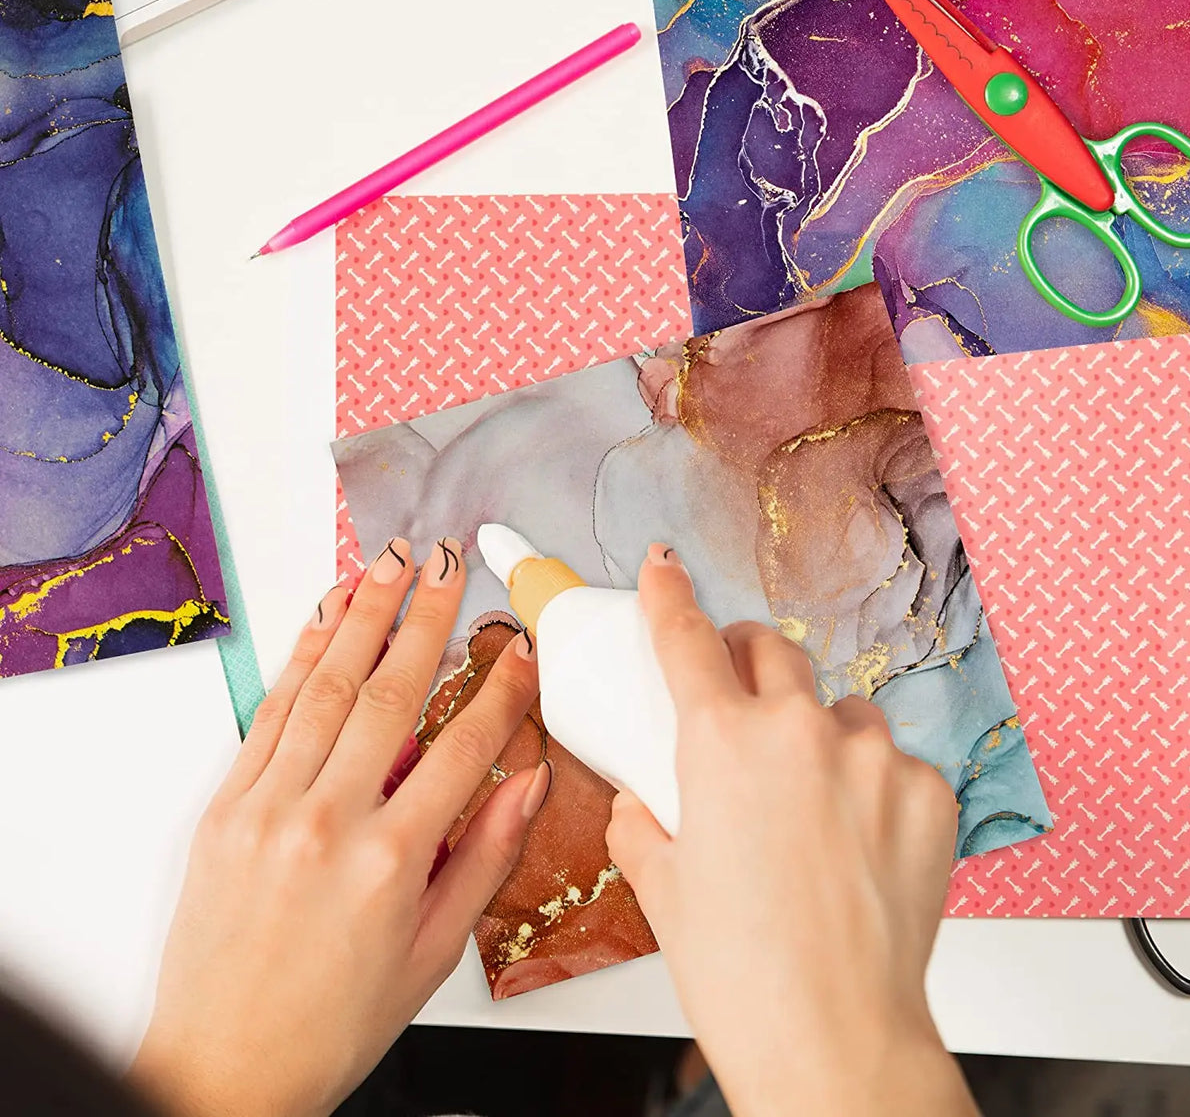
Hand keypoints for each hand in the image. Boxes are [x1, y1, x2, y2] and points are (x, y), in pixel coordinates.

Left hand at [130, 537, 548, 1116]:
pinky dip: (301, 657)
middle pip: (391, 694)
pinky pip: (271, 714)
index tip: (518, 647)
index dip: (500, 689)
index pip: (464, 749)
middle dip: (427, 616)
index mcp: (390, 862)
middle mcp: (327, 821)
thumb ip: (484, 857)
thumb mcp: (432, 952)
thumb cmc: (329, 1022)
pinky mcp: (226, 806)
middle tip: (450, 563)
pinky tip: (325, 618)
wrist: (223, 1069)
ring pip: (327, 688)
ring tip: (390, 563)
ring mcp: (269, 807)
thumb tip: (527, 783)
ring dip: (362, 615)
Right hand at [607, 546, 977, 1116]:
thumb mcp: (662, 889)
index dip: (670, 595)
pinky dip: (871, 785)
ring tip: (808, 797)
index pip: (686, 639)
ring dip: (817, 730)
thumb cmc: (743, 974)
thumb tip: (641, 803)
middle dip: (749, 658)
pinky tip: (858, 841)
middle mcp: (800, 731)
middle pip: (772, 649)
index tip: (665, 566)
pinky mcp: (930, 793)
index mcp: (721, 743)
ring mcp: (874, 759)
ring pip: (839, 707)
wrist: (834, 1043)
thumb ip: (642, 822)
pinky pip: (894, 763)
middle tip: (739, 693)